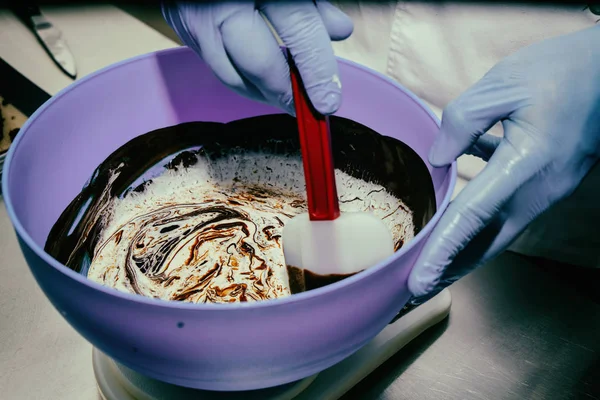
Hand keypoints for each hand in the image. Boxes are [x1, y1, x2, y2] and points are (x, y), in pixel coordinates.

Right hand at [162, 1, 352, 114]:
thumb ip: (312, 4)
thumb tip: (339, 31)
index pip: (300, 31)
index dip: (318, 71)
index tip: (329, 101)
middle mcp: (224, 5)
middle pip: (260, 65)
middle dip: (285, 94)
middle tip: (304, 109)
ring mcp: (199, 20)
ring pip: (234, 77)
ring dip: (263, 95)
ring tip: (285, 99)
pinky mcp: (184, 31)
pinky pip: (216, 68)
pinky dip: (241, 80)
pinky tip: (260, 84)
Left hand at [408, 26, 599, 299]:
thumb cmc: (562, 70)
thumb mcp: (504, 84)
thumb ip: (461, 121)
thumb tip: (437, 158)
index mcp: (528, 163)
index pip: (473, 217)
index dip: (442, 251)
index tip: (419, 282)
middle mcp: (540, 187)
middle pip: (488, 241)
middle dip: (452, 269)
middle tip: (417, 291)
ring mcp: (548, 188)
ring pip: (499, 230)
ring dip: (464, 248)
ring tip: (431, 262)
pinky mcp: (549, 181)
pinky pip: (509, 209)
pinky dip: (480, 218)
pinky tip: (456, 208)